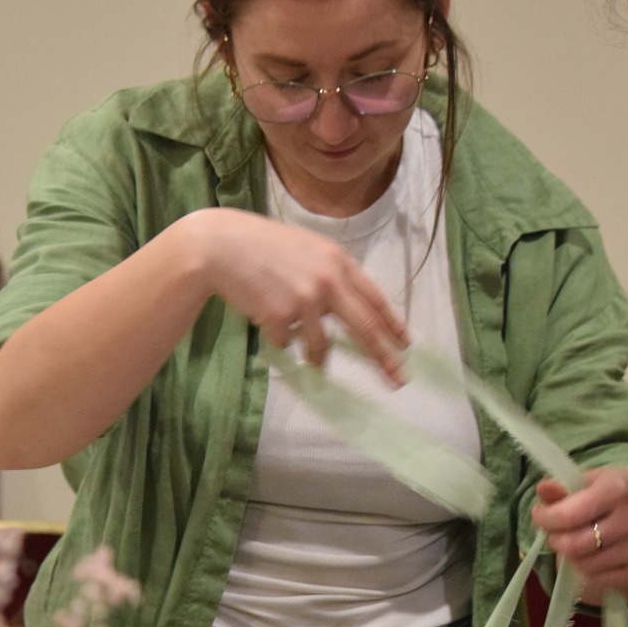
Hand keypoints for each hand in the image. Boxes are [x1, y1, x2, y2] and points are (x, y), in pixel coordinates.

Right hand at [185, 209, 408, 382]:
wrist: (221, 246)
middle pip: (365, 327)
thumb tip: (350, 308)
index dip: (393, 325)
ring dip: (316, 358)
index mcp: (338, 261)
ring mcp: (305, 299)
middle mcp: (328, 280)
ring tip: (310, 360)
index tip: (405, 345)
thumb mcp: (307, 249)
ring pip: (321, 345)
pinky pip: (287, 342)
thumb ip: (330, 273)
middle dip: (384, 358)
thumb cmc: (261, 246)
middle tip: (398, 380)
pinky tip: (264, 315)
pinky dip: (278, 336)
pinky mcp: (281, 316)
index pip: (375, 299)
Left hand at [530, 466, 627, 602]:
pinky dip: (585, 568)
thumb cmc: (620, 489)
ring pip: (583, 565)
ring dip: (569, 555)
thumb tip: (542, 489)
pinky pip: (598, 578)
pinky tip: (589, 553)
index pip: (568, 515)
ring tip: (572, 540)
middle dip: (554, 539)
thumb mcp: (594, 479)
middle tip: (554, 531)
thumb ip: (564, 486)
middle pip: (573, 545)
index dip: (545, 518)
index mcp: (617, 491)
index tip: (540, 514)